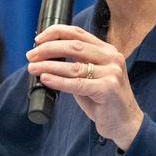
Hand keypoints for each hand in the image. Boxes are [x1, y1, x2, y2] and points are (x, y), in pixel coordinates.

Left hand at [25, 24, 144, 149]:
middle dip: (48, 49)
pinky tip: (46, 79)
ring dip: (48, 66)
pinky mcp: (108, 89)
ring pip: (74, 66)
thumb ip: (76, 65)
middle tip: (31, 56)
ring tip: (33, 68)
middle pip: (74, 46)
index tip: (38, 39)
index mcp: (107, 50)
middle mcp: (111, 57)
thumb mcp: (92, 76)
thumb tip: (45, 58)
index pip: (78, 33)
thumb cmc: (104, 101)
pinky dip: (58, 81)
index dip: (56, 33)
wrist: (125, 123)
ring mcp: (111, 73)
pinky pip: (77, 84)